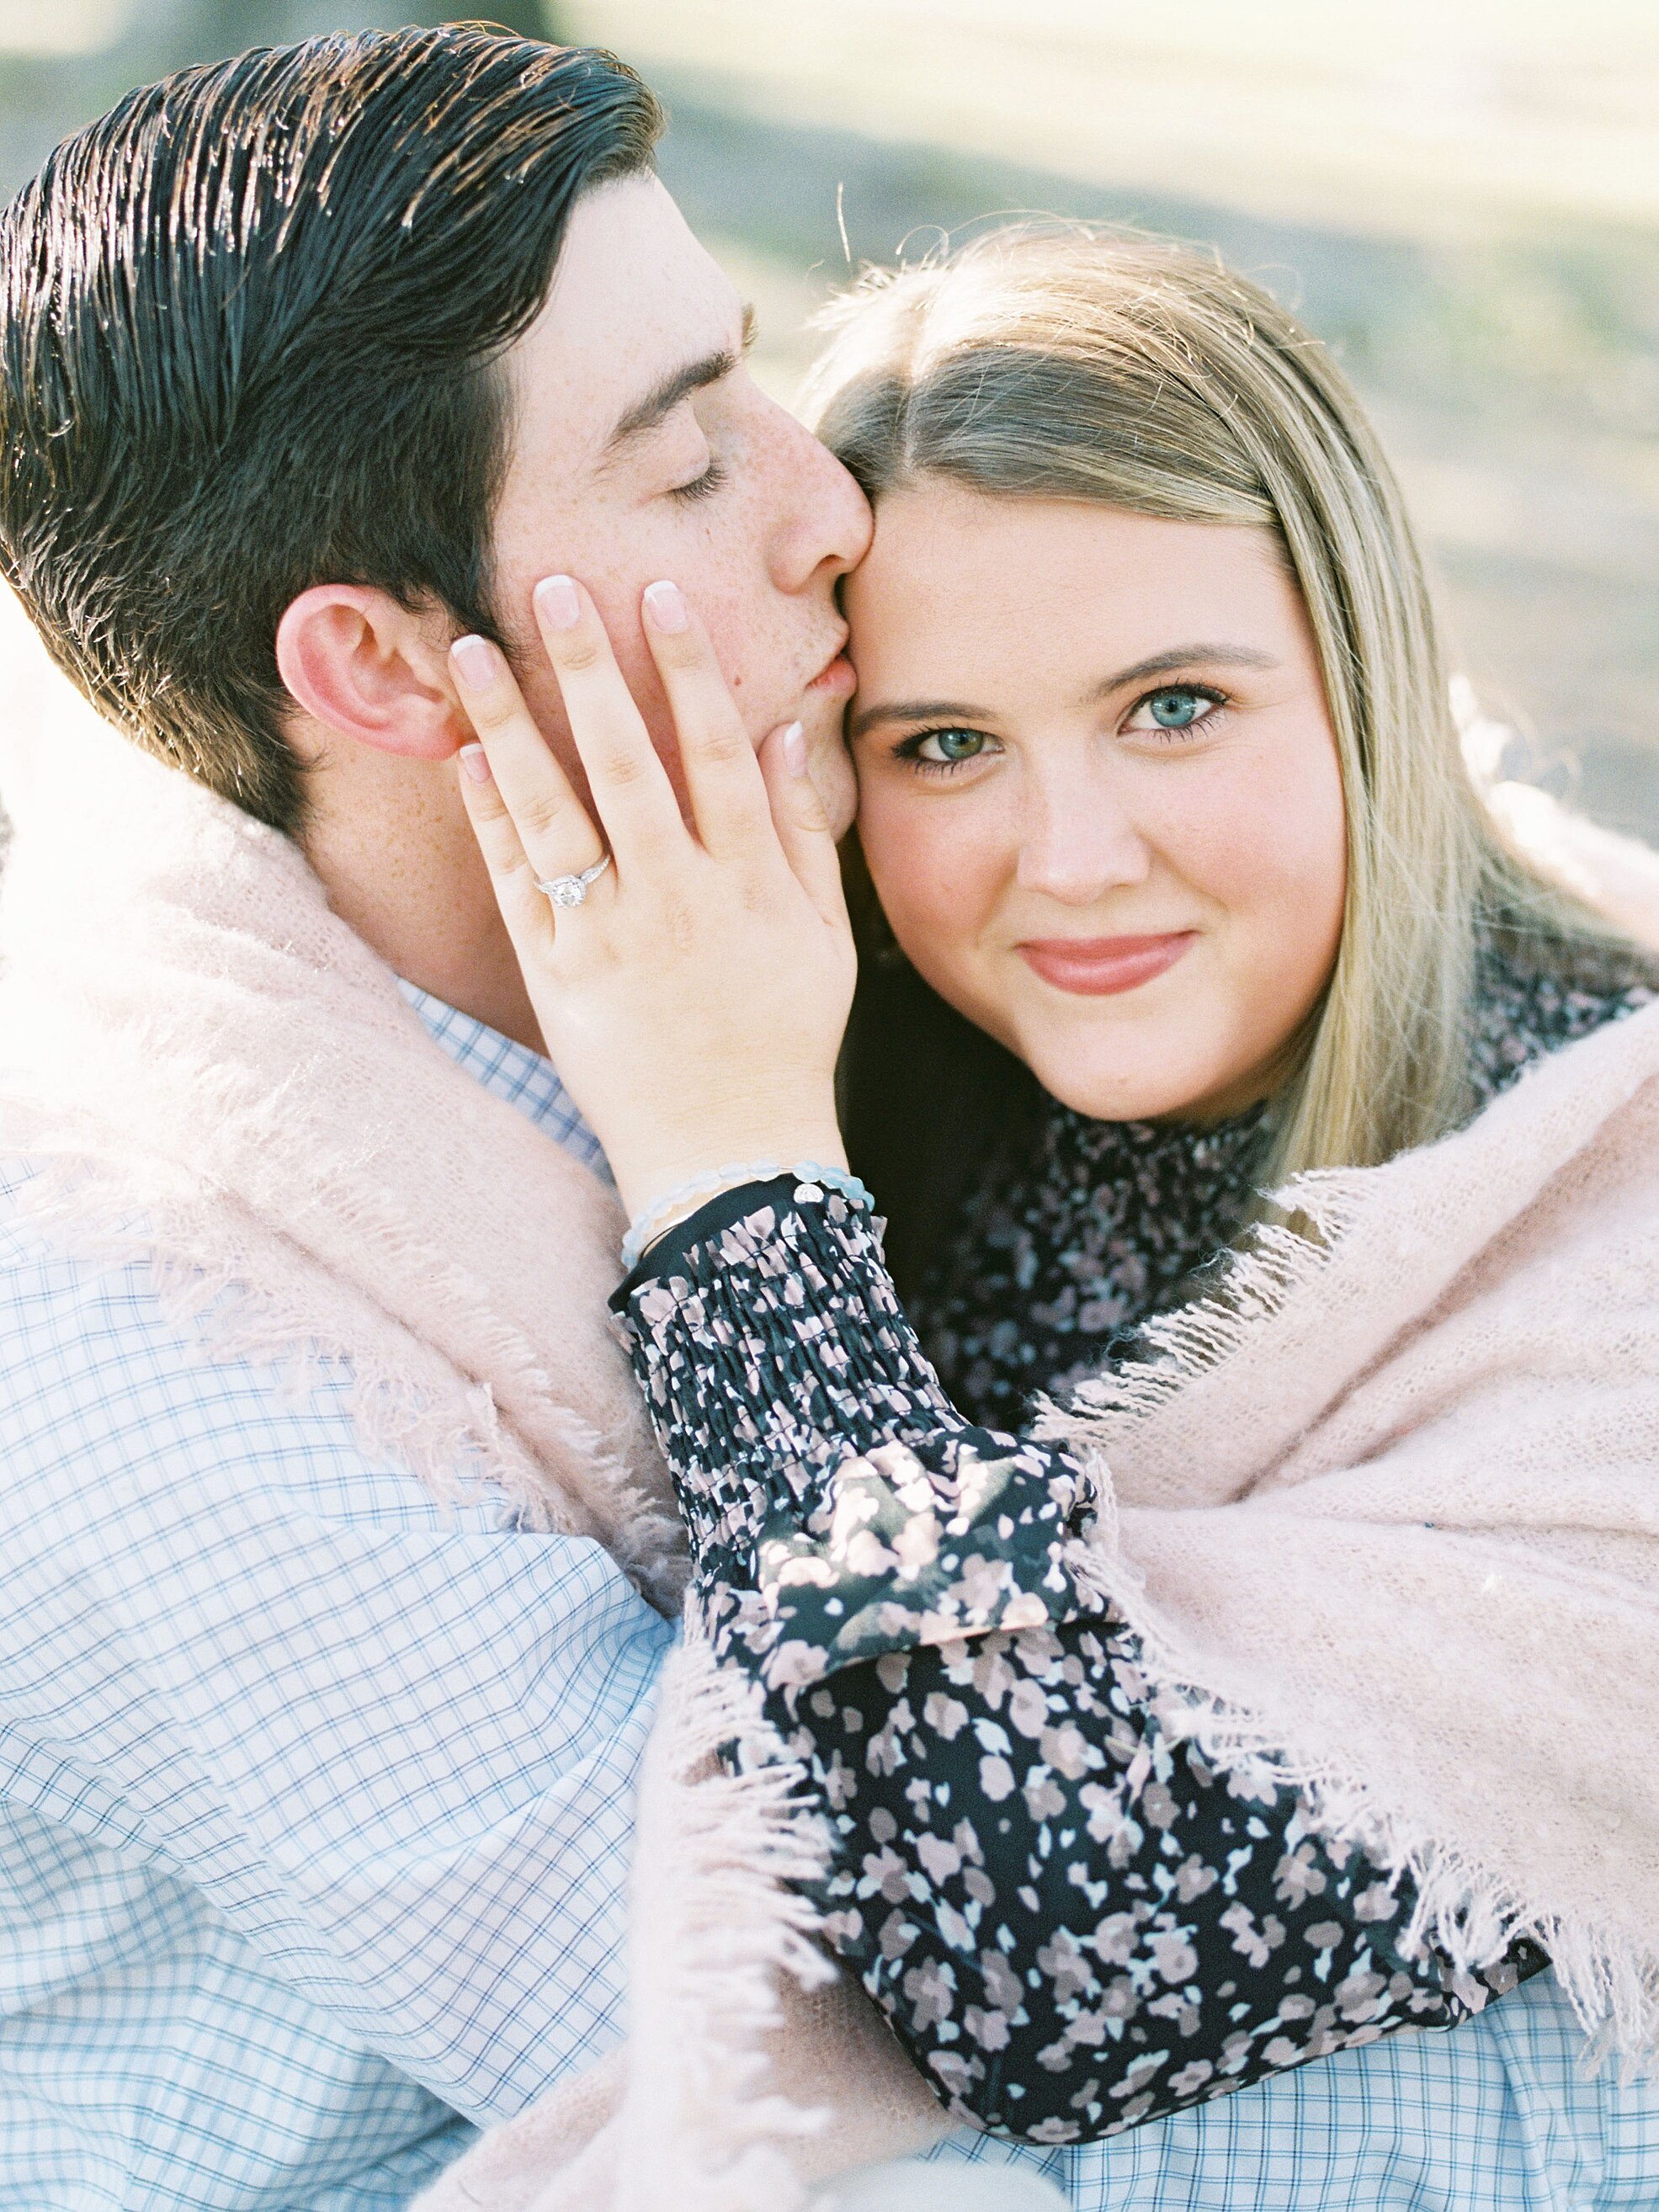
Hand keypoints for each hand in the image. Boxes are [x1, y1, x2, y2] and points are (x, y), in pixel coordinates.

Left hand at [450, 575, 855, 1223]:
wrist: (729, 1157)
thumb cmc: (783, 1039)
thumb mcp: (822, 939)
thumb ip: (798, 833)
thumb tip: (783, 728)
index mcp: (747, 886)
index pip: (715, 752)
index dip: (689, 669)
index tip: (660, 593)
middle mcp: (676, 902)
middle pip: (626, 764)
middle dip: (592, 669)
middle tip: (555, 586)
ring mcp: (608, 940)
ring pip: (553, 814)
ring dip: (512, 725)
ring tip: (476, 652)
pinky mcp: (556, 979)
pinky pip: (517, 885)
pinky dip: (491, 820)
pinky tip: (468, 757)